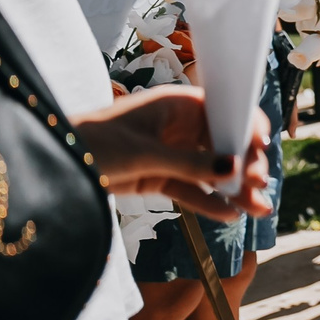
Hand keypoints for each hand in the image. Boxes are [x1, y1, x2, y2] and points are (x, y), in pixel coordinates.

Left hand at [75, 84, 269, 220]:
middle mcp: (180, 126)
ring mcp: (171, 153)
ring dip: (235, 189)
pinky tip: (229, 214)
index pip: (226, 110)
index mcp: (178, 105)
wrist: (56, 166)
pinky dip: (209, 202)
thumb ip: (190, 164)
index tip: (263, 146)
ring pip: (212, 171)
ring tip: (259, 210)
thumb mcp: (144, 154)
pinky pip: (192, 189)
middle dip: (246, 165)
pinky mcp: (160, 177)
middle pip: (225, 143)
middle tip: (259, 185)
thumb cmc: (95, 144)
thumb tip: (234, 169)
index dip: (248, 125)